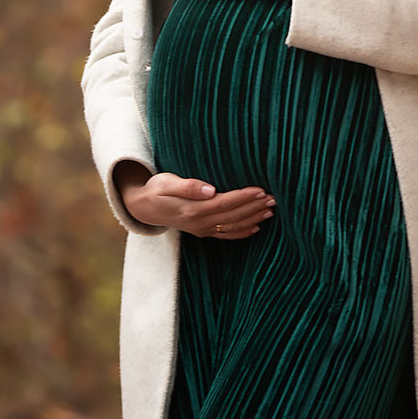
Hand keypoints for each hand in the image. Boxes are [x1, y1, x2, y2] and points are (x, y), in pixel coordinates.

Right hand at [115, 164, 274, 240]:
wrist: (144, 208)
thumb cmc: (156, 189)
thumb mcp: (166, 183)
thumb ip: (188, 186)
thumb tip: (210, 189)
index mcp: (193, 210)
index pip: (225, 203)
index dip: (243, 197)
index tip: (261, 190)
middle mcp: (200, 224)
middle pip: (233, 216)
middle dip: (254, 208)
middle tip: (273, 198)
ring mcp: (201, 230)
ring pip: (232, 227)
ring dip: (252, 219)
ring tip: (270, 211)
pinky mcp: (202, 232)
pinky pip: (226, 235)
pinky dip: (242, 233)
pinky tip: (255, 228)